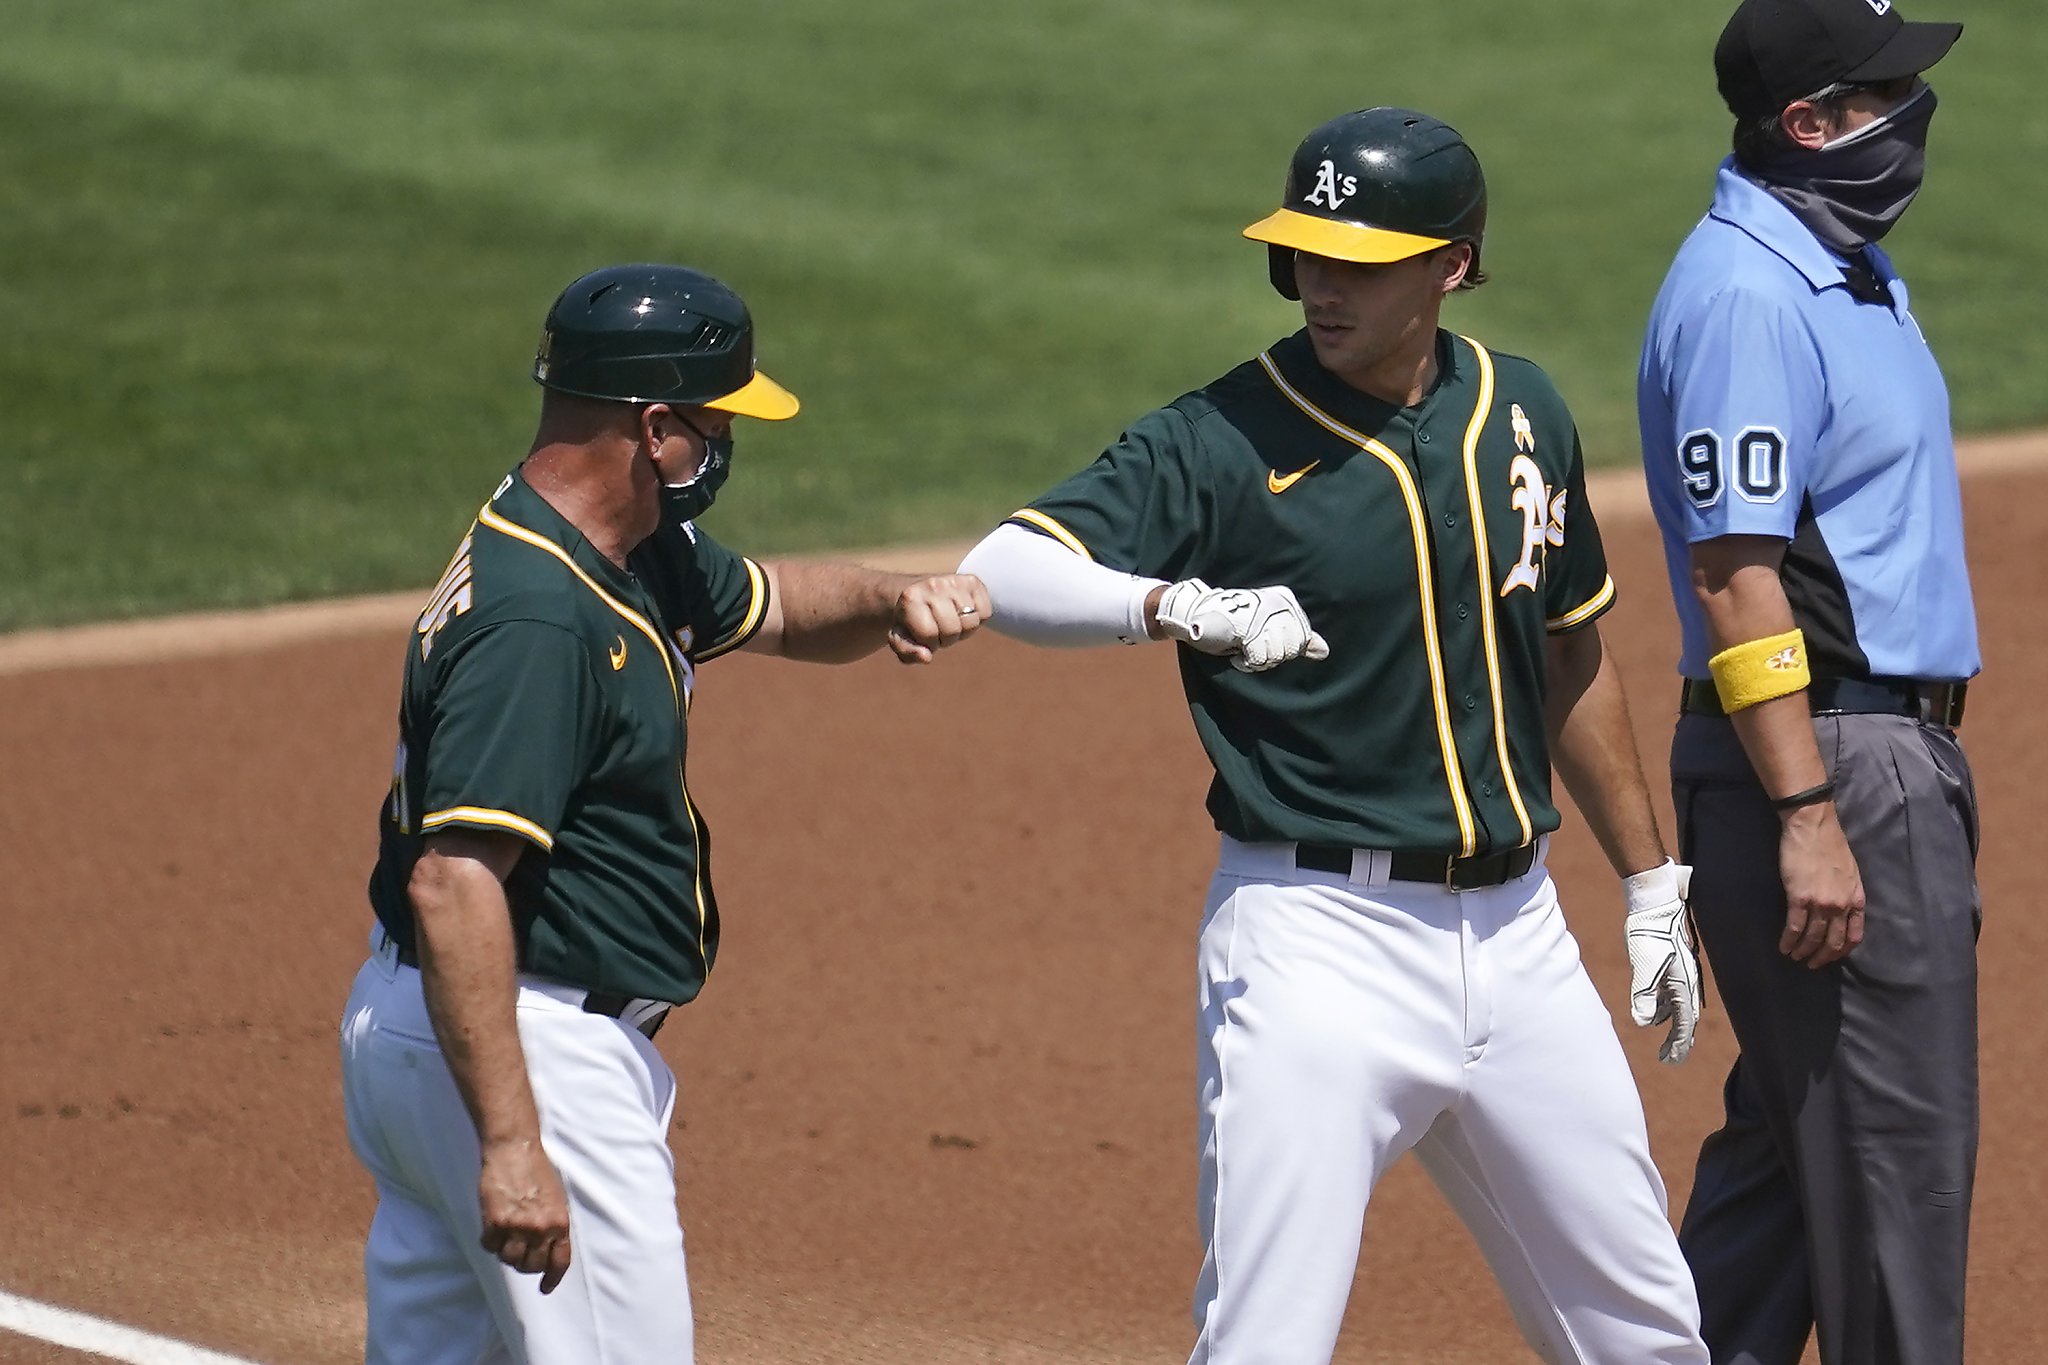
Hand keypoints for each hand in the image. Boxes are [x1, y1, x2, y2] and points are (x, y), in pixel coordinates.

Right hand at [478, 1137, 572, 1293]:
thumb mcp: (556, 1199)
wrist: (514, 1148)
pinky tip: (491, 1227)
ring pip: (508, 1259)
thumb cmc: (537, 1171)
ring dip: (505, 1252)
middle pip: (531, 1266)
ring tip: (505, 1236)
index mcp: (560, 1223)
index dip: (552, 1278)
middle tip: (518, 1252)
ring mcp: (517, 1226)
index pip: (559, 1262)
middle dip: (524, 1264)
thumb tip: (547, 1251)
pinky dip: (489, 1241)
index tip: (545, 1287)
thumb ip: (553, 1226)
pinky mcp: (494, 1221)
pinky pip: (489, 1246)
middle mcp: (540, 1228)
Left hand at [888, 573, 992, 663]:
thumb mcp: (900, 638)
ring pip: (971, 621)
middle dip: (947, 638)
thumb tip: (927, 657)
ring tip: (950, 621)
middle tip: (938, 629)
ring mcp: (954, 581)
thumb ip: (907, 652)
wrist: (915, 592)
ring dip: (963, 629)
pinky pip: (985, 612)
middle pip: (953, 629)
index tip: (923, 635)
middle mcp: (933, 585)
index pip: (929, 634)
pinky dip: (978, 618)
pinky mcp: (972, 581)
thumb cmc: (908, 621)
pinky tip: (963, 614)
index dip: (929, 642)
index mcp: (910, 598)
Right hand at [1154, 579, 1330, 672]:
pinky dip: (1246, 663)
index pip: (1303, 639)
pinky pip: (1258, 657)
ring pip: (1276, 654)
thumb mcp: (1272, 630)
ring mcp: (1257, 613)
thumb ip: (1298, 638)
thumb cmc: (1236, 626)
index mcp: (1284, 600)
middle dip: (1272, 655)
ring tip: (1244, 648)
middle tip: (1253, 647)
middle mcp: (1275, 603)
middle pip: (1290, 648)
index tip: (1266, 643)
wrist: (1196, 615)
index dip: (1285, 649)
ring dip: (1258, 660)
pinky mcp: (1242, 627)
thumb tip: (1324, 651)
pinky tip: (1237, 654)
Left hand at [1623, 859, 1702, 1063]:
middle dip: (1679, 1041)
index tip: (1671, 1060)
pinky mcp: (1674, 966)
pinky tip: (1657, 1013)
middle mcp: (1687, 982)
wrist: (1657, 905)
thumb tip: (1641, 1023)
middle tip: (1670, 1059)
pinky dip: (1666, 1008)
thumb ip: (1642, 995)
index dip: (1678, 1044)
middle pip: (1685, 1019)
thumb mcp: (1643, 966)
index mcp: (1683, 985)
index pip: (1684, 1023)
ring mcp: (1682, 974)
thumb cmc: (1650, 934)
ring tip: (1665, 1043)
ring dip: (1672, 1025)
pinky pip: (1673, 994)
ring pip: (1678, 1007)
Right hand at [1778, 802, 1863, 967]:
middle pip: (1834, 941)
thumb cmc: (1830, 843)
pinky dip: (1789, 941)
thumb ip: (1847, 892)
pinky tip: (1783, 947)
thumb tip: (1839, 908)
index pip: (1854, 935)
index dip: (1842, 950)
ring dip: (1803, 951)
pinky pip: (1795, 927)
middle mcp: (1841, 905)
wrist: (1812, 826)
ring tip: (1794, 957)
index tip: (1831, 956)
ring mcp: (1821, 903)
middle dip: (1822, 957)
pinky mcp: (1799, 898)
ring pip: (1813, 938)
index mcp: (1856, 898)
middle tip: (1811, 964)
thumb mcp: (1850, 871)